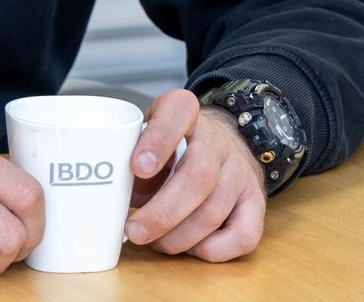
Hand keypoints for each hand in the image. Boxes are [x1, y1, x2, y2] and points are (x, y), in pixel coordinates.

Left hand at [124, 88, 267, 261]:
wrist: (220, 143)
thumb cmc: (171, 148)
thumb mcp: (145, 139)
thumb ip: (129, 161)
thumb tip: (107, 202)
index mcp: (184, 112)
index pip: (177, 114)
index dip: (158, 141)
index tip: (137, 167)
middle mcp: (218, 138)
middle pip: (198, 177)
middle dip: (163, 213)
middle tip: (135, 230)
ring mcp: (240, 170)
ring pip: (214, 211)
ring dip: (180, 237)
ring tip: (156, 242)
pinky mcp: (256, 200)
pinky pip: (244, 234)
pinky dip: (213, 250)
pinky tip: (191, 248)